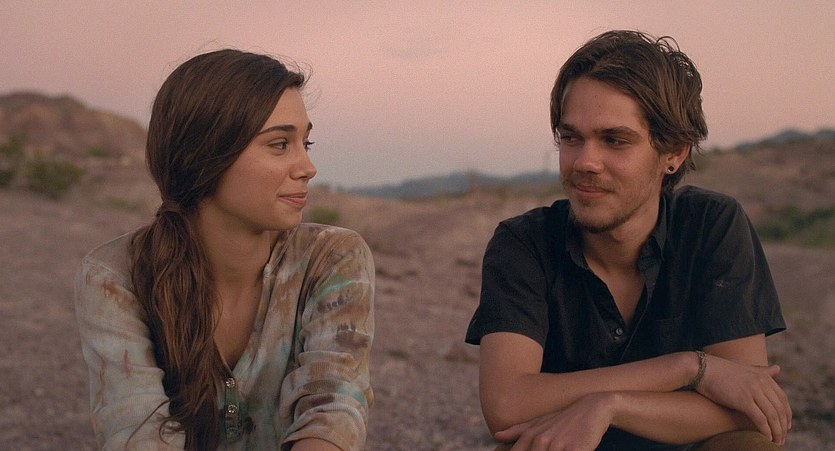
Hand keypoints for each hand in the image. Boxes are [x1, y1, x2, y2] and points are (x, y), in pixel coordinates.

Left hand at [494, 393, 613, 450]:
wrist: (593, 408)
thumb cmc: (565, 419)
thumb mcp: (540, 422)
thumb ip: (518, 431)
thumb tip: (497, 435)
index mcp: (530, 436)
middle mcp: (541, 441)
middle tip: (549, 450)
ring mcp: (557, 445)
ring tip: (556, 449)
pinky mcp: (575, 450)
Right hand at [696, 354, 791, 444]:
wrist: (702, 369)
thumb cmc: (720, 370)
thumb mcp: (744, 368)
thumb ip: (762, 370)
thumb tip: (778, 368)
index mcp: (763, 376)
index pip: (783, 398)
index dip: (787, 414)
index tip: (786, 426)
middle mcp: (761, 382)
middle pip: (780, 409)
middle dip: (783, 426)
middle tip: (782, 438)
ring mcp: (753, 391)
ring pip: (772, 416)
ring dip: (777, 432)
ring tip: (776, 442)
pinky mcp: (743, 400)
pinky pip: (760, 419)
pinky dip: (766, 430)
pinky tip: (767, 438)